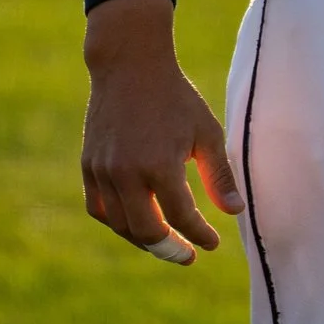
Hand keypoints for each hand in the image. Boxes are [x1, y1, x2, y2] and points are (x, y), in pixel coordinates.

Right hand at [80, 0, 242, 264]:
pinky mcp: (88, 166)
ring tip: (166, 243)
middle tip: (188, 255)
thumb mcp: (207, 133)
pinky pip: (99, 209)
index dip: (199, 235)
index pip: (182, 217)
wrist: (130, 68)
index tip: (212, 243)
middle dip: (171, 249)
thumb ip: (219, 175)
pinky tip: (137, 224)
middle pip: (147, 231)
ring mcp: (103, 172)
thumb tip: (235, 212)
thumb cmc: (176, 99)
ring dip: (145, 240)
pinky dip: (117, 223)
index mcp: (160, 166)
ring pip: (121, 225)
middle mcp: (127, 174)